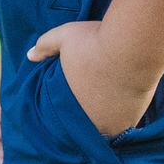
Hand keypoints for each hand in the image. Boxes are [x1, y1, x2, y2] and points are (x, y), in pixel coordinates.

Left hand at [27, 21, 156, 137]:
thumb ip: (46, 46)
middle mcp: (89, 121)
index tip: (70, 100)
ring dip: (104, 118)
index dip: (66, 109)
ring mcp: (111, 125)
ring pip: (104, 126)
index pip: (62, 116)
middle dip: (85, 115)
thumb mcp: (66, 37)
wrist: (134, 49)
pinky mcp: (131, 121)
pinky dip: (121, 116)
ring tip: (107, 104)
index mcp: (67, 105)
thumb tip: (29, 55)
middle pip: (84, 124)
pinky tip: (122, 104)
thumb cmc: (97, 42)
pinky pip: (123, 124)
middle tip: (90, 101)